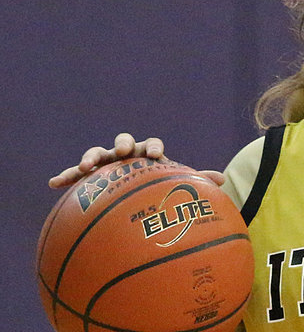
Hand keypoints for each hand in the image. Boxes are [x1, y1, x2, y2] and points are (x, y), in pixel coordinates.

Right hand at [48, 131, 224, 188]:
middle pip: (124, 142)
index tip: (157, 156)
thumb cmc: (156, 186)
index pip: (153, 145)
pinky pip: (75, 174)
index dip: (155, 147)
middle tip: (125, 151)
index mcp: (148, 154)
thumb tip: (222, 181)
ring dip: (92, 157)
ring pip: (97, 154)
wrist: (135, 190)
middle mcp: (126, 154)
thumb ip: (195, 180)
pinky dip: (66, 176)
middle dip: (124, 144)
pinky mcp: (91, 175)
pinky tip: (53, 184)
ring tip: (86, 167)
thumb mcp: (174, 185)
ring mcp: (107, 162)